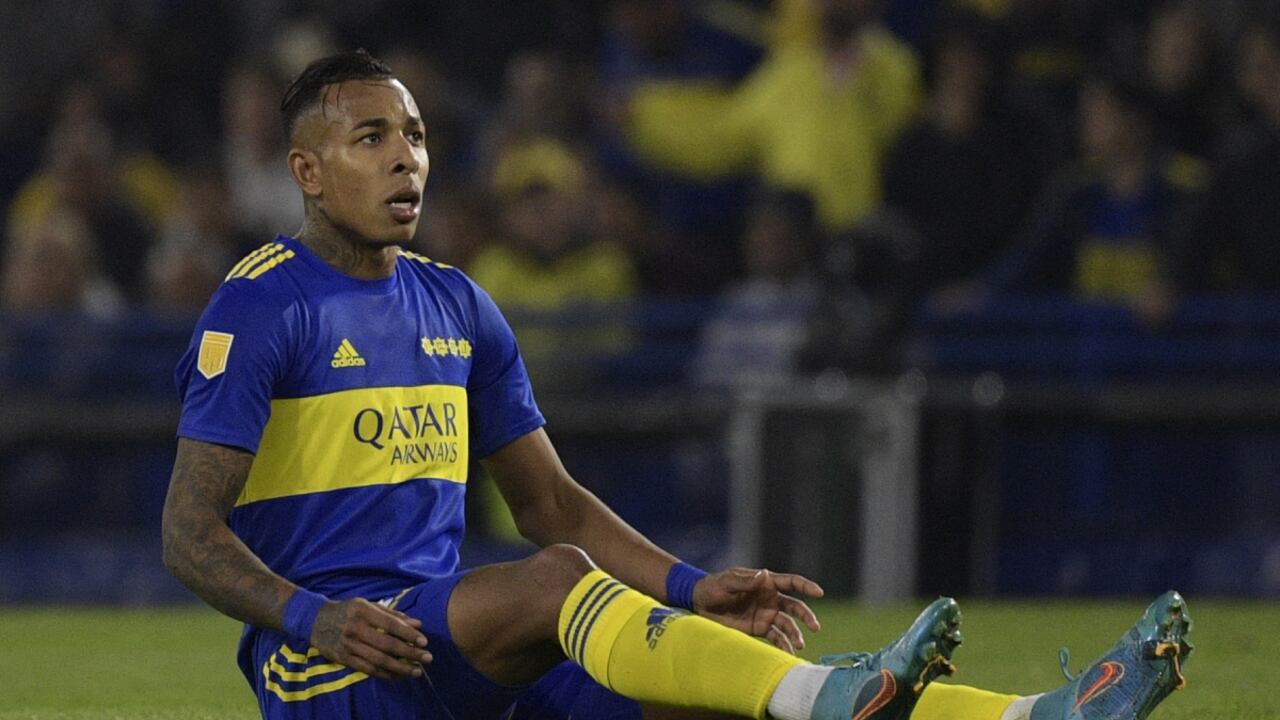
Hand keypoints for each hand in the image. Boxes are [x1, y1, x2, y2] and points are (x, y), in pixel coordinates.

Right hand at [309, 598, 432, 679]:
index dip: (408, 634)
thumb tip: (418, 624)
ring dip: (400, 668)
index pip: (390, 625)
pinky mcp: (343, 658)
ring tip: (417, 671)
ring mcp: (348, 645)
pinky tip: (398, 675)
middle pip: (387, 645)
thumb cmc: (348, 610)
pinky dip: (385, 674)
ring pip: (378, 660)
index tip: (424, 642)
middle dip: (410, 653)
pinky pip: (367, 669)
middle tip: (427, 658)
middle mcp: (355, 628)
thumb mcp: (368, 605)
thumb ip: (393, 615)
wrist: (314, 620)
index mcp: (363, 611)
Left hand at [692, 567, 823, 653]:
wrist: (699, 603)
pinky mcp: (759, 629)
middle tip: (815, 627)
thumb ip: (745, 581)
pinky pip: (775, 637)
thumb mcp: (727, 582)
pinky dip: (784, 645)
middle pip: (794, 606)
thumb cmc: (713, 587)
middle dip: (806, 616)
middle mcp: (770, 599)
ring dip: (795, 634)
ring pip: (787, 625)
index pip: (790, 582)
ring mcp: (766, 615)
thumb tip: (764, 575)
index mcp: (765, 583)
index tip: (820, 592)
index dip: (806, 586)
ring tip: (799, 645)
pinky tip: (789, 654)